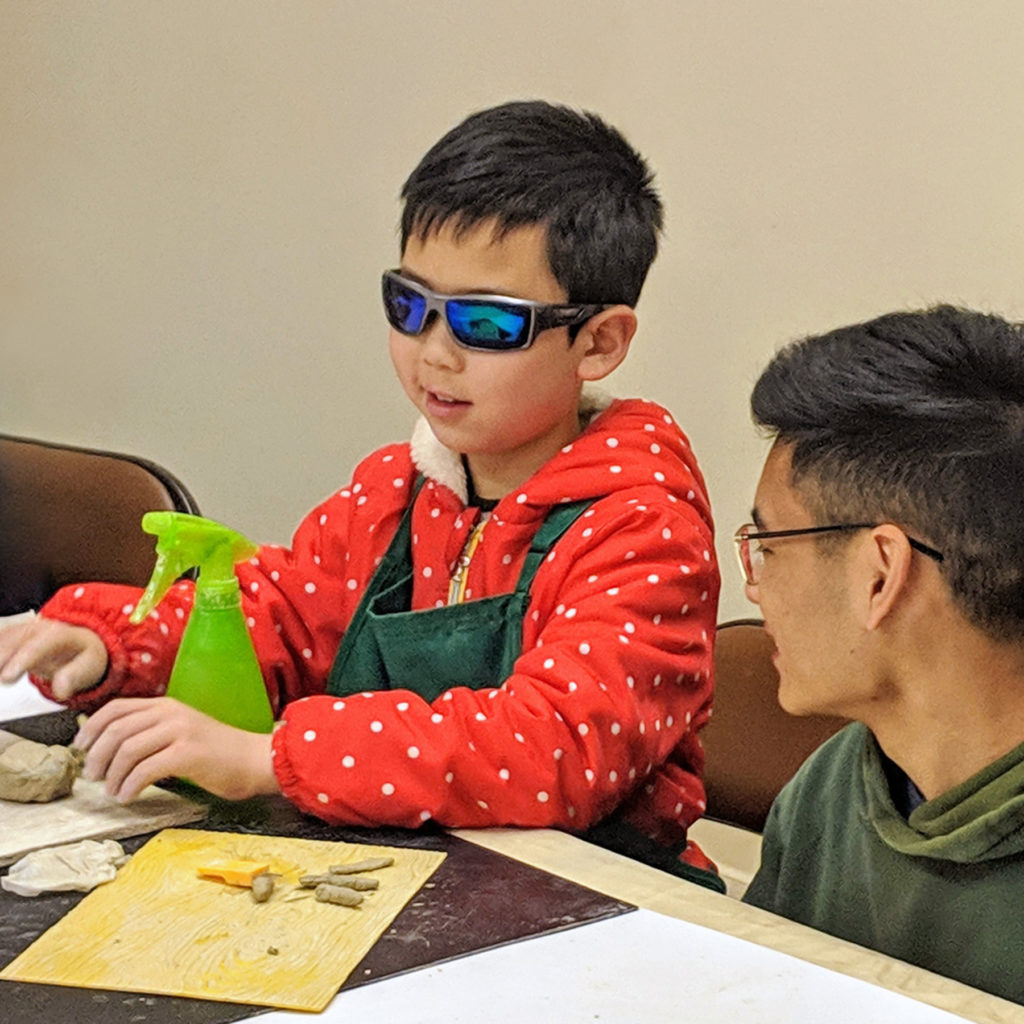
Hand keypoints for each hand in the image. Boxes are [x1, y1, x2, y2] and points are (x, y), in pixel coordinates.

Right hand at [0, 617, 107, 698]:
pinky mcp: (9, 638)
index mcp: (59, 634)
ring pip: (0, 641)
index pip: (37, 646)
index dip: (20, 661)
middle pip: (11, 642)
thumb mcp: (89, 665)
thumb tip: (61, 690)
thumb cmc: (85, 655)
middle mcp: (36, 629)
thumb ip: (75, 676)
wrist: (79, 641)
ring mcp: (20, 632)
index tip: (6, 678)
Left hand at [74, 697, 280, 802]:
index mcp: (167, 705)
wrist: (255, 760)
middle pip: (116, 729)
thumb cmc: (219, 753)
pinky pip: (146, 769)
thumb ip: (153, 733)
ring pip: (127, 749)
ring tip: (113, 791)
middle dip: (97, 755)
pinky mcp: (189, 753)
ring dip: (112, 775)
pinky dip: (130, 785)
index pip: (116, 708)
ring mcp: (181, 731)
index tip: (81, 748)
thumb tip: (112, 749)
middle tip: (93, 776)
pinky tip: (129, 796)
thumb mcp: (182, 732)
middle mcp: (171, 713)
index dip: (91, 728)